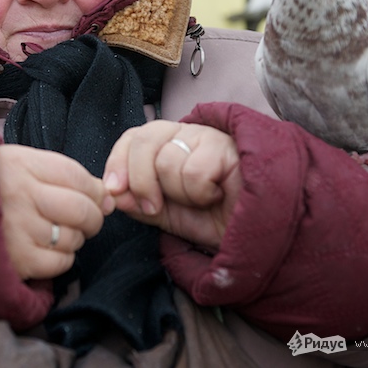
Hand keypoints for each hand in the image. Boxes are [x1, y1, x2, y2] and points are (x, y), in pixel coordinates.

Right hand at [0, 144, 114, 279]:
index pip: (76, 175)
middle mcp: (20, 194)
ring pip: (73, 238)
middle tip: (84, 221)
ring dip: (72, 239)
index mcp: (19, 163)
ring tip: (51, 233)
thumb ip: (60, 174)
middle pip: (82, 209)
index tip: (95, 197)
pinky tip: (43, 250)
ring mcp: (17, 229)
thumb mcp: (14, 165)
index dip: (94, 189)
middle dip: (92, 218)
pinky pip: (60, 262)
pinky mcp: (16, 260)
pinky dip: (61, 260)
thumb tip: (108, 197)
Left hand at [103, 120, 240, 250]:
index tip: (113, 190)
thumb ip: (138, 202)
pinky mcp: (226, 146)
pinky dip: (201, 193)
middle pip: (143, 140)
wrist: (255, 233)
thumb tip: (112, 192)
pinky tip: (218, 195)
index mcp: (168, 144)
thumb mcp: (167, 215)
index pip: (133, 137)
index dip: (117, 161)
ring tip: (203, 199)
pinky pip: (192, 171)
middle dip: (139, 179)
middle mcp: (185, 133)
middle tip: (152, 207)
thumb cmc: (215, 218)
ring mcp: (206, 136)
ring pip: (166, 160)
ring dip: (179, 193)